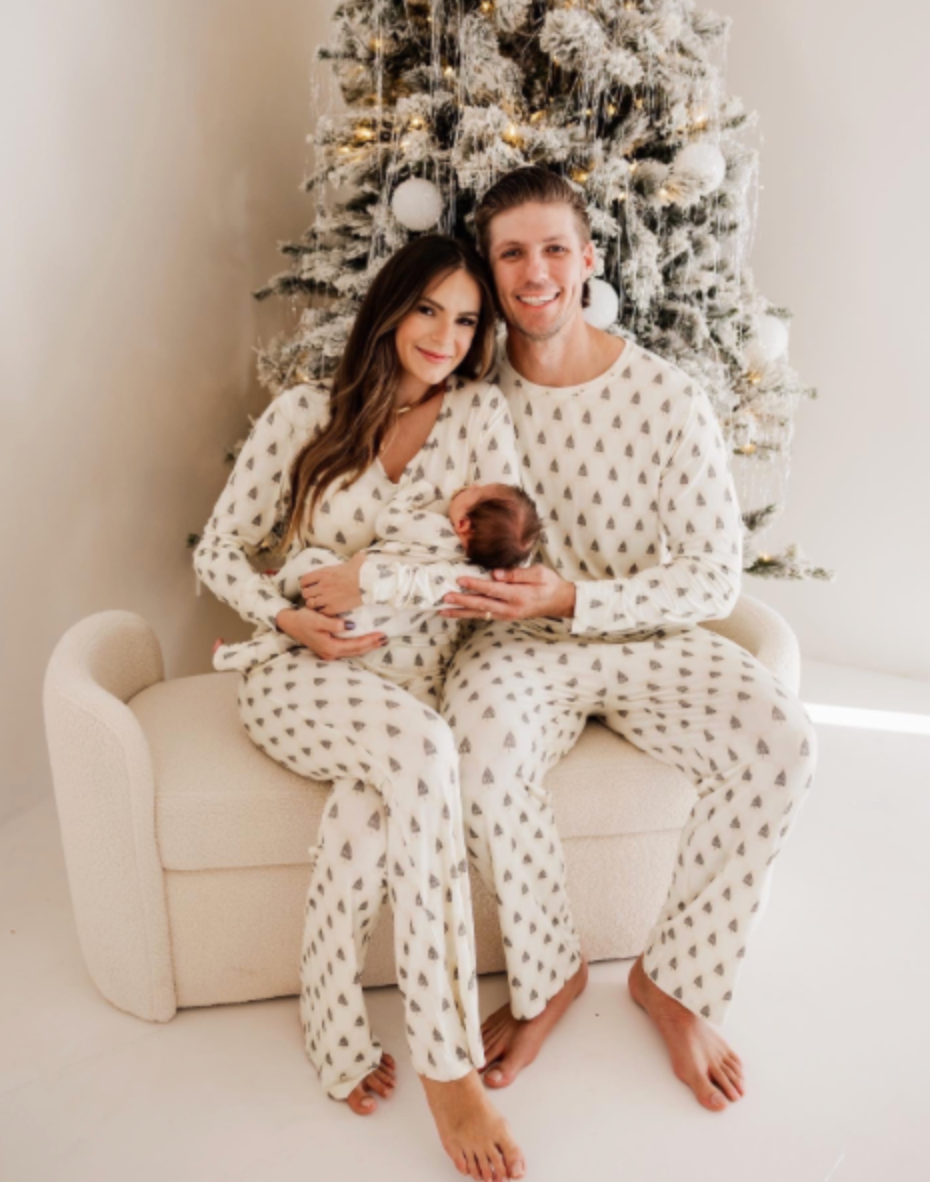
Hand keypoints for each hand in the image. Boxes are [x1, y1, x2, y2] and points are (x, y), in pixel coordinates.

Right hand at [276, 607, 384, 660]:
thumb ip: (334, 624)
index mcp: (330, 647)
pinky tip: (365, 641)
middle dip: (372, 645)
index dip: (370, 640)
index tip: (381, 634)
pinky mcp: (328, 649)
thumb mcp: (317, 619)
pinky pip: (348, 649)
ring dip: (367, 646)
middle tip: (385, 638)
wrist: (289, 623)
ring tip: (379, 640)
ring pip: (353, 651)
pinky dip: (359, 645)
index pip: (355, 645)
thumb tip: (350, 626)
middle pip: (357, 651)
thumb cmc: (302, 620)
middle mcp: (331, 653)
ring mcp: (329, 653)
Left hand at [299, 552, 364, 614]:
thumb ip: (354, 558)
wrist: (368, 585)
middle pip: (305, 593)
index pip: (304, 580)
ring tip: (319, 603)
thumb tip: (361, 555)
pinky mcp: (333, 608)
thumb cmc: (361, 572)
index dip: (305, 583)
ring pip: (310, 604)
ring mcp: (326, 598)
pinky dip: (323, 611)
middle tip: (314, 595)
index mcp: (323, 573)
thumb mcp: (355, 561)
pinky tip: (327, 609)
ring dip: (314, 604)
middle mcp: (322, 586)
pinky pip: (321, 612)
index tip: (309, 585)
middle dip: (309, 594)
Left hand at [440, 564, 575, 621]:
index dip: (475, 585)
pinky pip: (483, 616)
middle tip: (445, 597)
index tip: (460, 580)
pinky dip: (469, 615)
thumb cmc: (549, 584)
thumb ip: (517, 574)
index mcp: (518, 596)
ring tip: (443, 611)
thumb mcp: (538, 573)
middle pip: (481, 605)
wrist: (559, 602)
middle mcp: (510, 609)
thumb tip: (495, 573)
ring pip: (480, 614)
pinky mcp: (505, 616)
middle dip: (462, 601)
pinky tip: (457, 613)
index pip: (492, 590)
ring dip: (461, 612)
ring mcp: (507, 615)